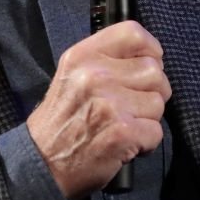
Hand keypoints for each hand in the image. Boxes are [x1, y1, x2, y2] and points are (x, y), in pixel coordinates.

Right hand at [27, 21, 171, 199]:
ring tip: (123, 127)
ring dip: (147, 119)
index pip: (134, 34)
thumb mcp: (70, 77)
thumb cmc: (59, 123)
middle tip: (131, 107)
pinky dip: (145, 143)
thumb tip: (147, 57)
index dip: (150, 50)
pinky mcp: (123, 132)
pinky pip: (156, 131)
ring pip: (158, 102)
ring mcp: (110, 103)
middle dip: (151, 91)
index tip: (146, 65)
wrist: (41, 165)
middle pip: (154, 71)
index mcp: (82, 56)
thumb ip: (104, 62)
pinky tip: (124, 145)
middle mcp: (95, 75)